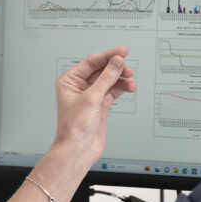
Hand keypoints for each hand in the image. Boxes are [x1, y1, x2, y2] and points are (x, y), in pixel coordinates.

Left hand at [52, 46, 135, 167]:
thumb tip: (116, 62)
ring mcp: (90, 96)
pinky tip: (129, 87)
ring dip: (121, 78)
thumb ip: (106, 78)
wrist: (78, 150)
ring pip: (109, 80)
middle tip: (128, 67)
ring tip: (131, 80)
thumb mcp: (91, 98)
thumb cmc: (74, 128)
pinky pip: (113, 90)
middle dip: (116, 68)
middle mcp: (79, 87)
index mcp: (70, 81)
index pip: (92, 62)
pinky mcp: (99, 105)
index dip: (108, 55)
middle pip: (102, 70)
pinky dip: (122, 88)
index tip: (123, 51)